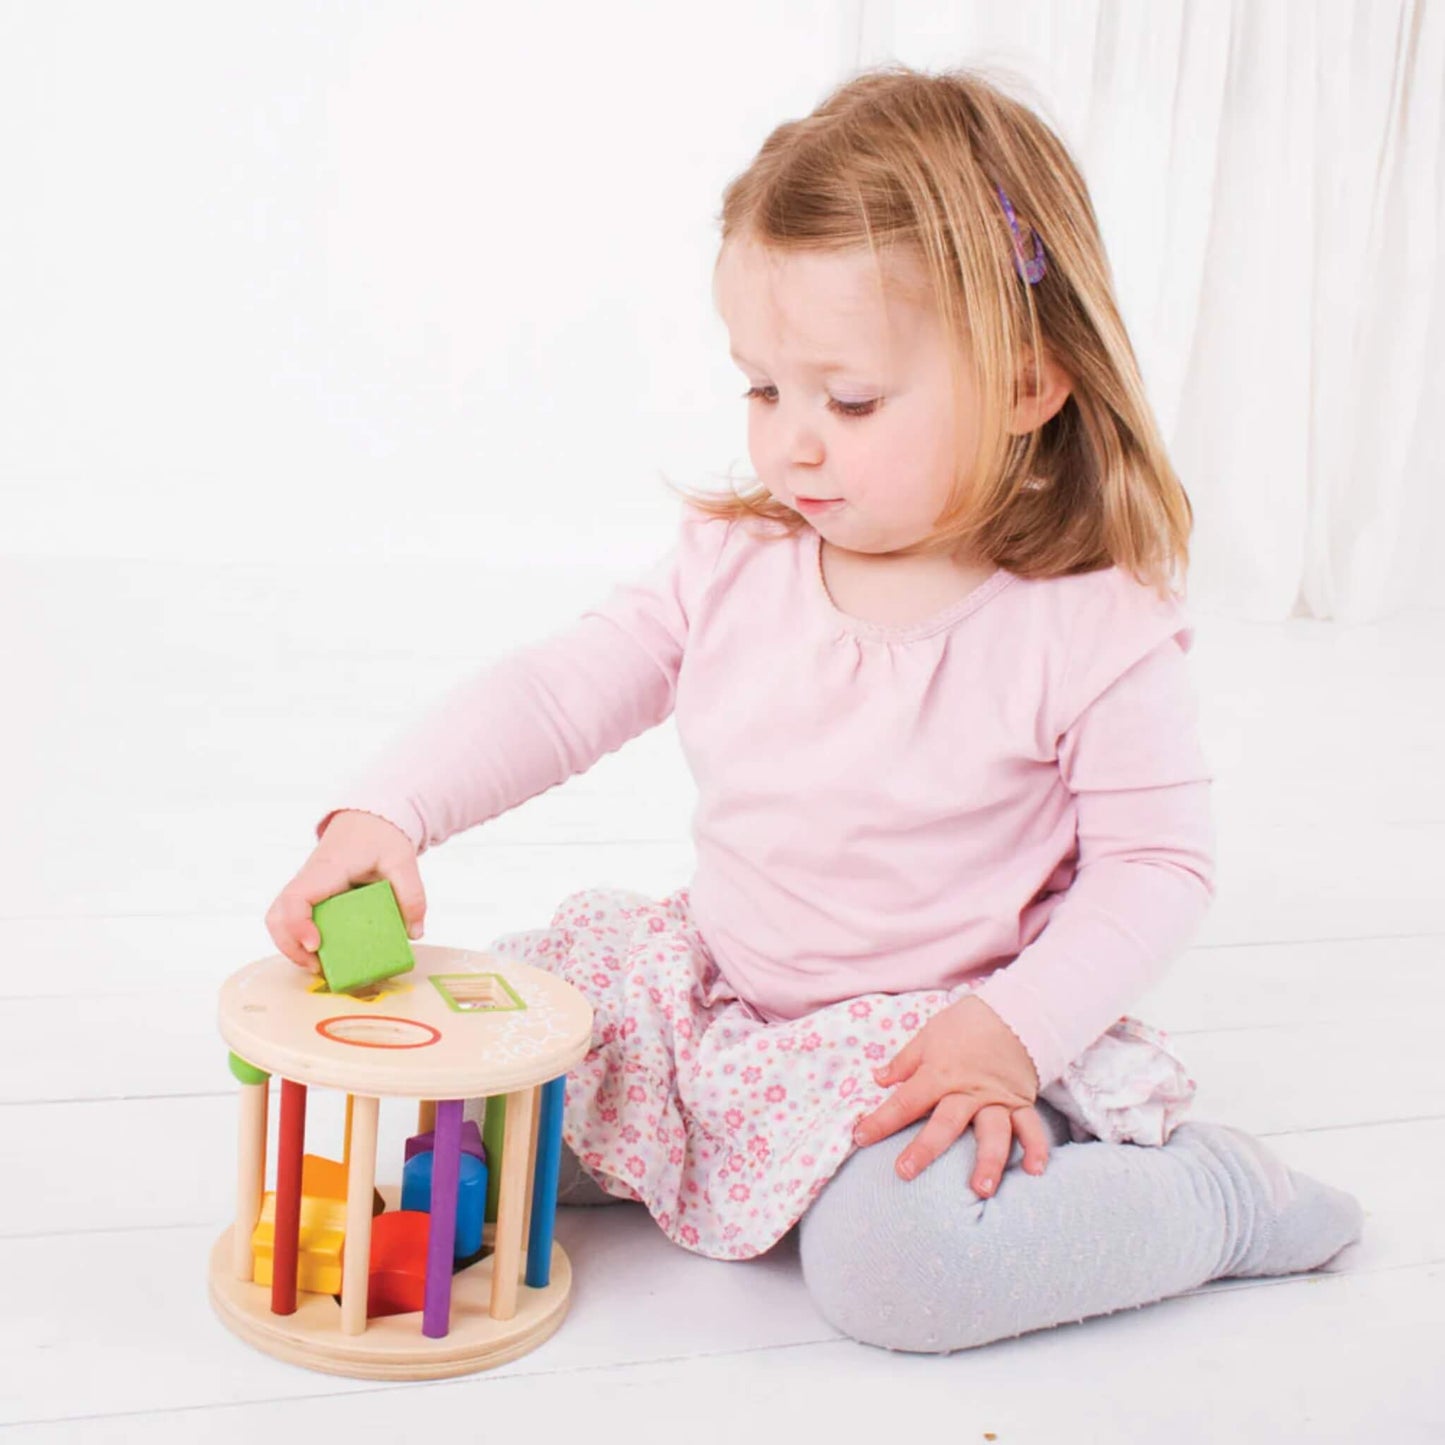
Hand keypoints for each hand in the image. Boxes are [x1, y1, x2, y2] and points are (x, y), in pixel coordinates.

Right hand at [264, 809, 426, 972]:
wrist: (369, 819)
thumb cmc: (380, 836)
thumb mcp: (402, 860)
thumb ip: (412, 895)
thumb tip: (414, 932)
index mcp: (327, 870)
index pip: (295, 899)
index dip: (298, 926)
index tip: (315, 945)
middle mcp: (308, 880)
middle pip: (276, 915)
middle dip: (290, 946)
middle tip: (318, 965)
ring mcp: (306, 888)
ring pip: (279, 919)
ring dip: (292, 945)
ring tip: (320, 964)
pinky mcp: (311, 896)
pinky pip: (294, 918)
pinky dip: (301, 938)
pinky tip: (325, 952)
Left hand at [851, 994, 1048, 1194]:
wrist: (1014, 1010)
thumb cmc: (966, 1023)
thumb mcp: (928, 1035)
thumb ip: (904, 1062)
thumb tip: (878, 1079)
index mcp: (940, 1074)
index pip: (905, 1101)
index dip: (881, 1120)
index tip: (860, 1138)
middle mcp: (968, 1092)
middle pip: (945, 1123)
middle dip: (925, 1149)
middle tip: (905, 1173)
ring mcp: (996, 1100)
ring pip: (993, 1133)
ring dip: (988, 1162)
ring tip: (981, 1190)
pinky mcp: (1021, 1102)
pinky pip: (1031, 1127)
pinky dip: (1036, 1148)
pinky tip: (1034, 1171)